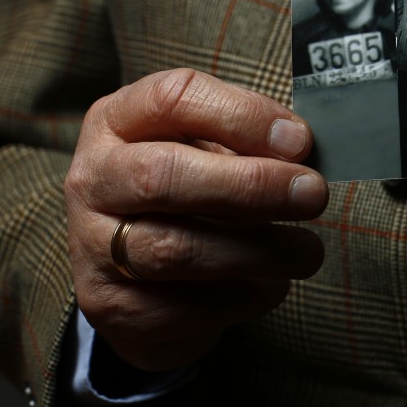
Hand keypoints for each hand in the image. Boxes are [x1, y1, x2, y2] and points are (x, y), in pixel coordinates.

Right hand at [64, 69, 327, 371]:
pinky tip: (273, 281)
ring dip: (259, 250)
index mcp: (118, 122)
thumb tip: (298, 148)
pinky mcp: (114, 307)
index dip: (242, 116)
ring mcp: (94, 248)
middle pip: (163, 176)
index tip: (300, 141)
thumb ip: (243, 139)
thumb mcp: (205, 146)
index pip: (173, 99)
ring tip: (308, 250)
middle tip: (313, 194)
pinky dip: (245, 294)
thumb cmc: (189, 189)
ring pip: (176, 250)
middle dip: (251, 185)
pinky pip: (187, 305)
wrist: (137, 275)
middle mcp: (94, 180)